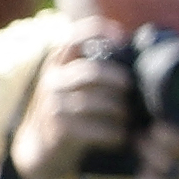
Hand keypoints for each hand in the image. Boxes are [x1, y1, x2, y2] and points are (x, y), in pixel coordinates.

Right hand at [16, 29, 138, 178]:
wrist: (40, 148)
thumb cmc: (71, 111)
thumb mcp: (74, 84)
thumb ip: (95, 67)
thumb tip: (138, 49)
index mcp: (58, 63)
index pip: (74, 36)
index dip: (99, 30)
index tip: (122, 37)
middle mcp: (53, 80)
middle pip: (92, 71)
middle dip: (119, 78)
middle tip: (130, 87)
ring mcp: (54, 104)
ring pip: (96, 101)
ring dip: (120, 109)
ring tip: (127, 116)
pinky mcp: (59, 128)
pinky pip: (96, 127)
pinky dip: (114, 132)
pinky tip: (120, 135)